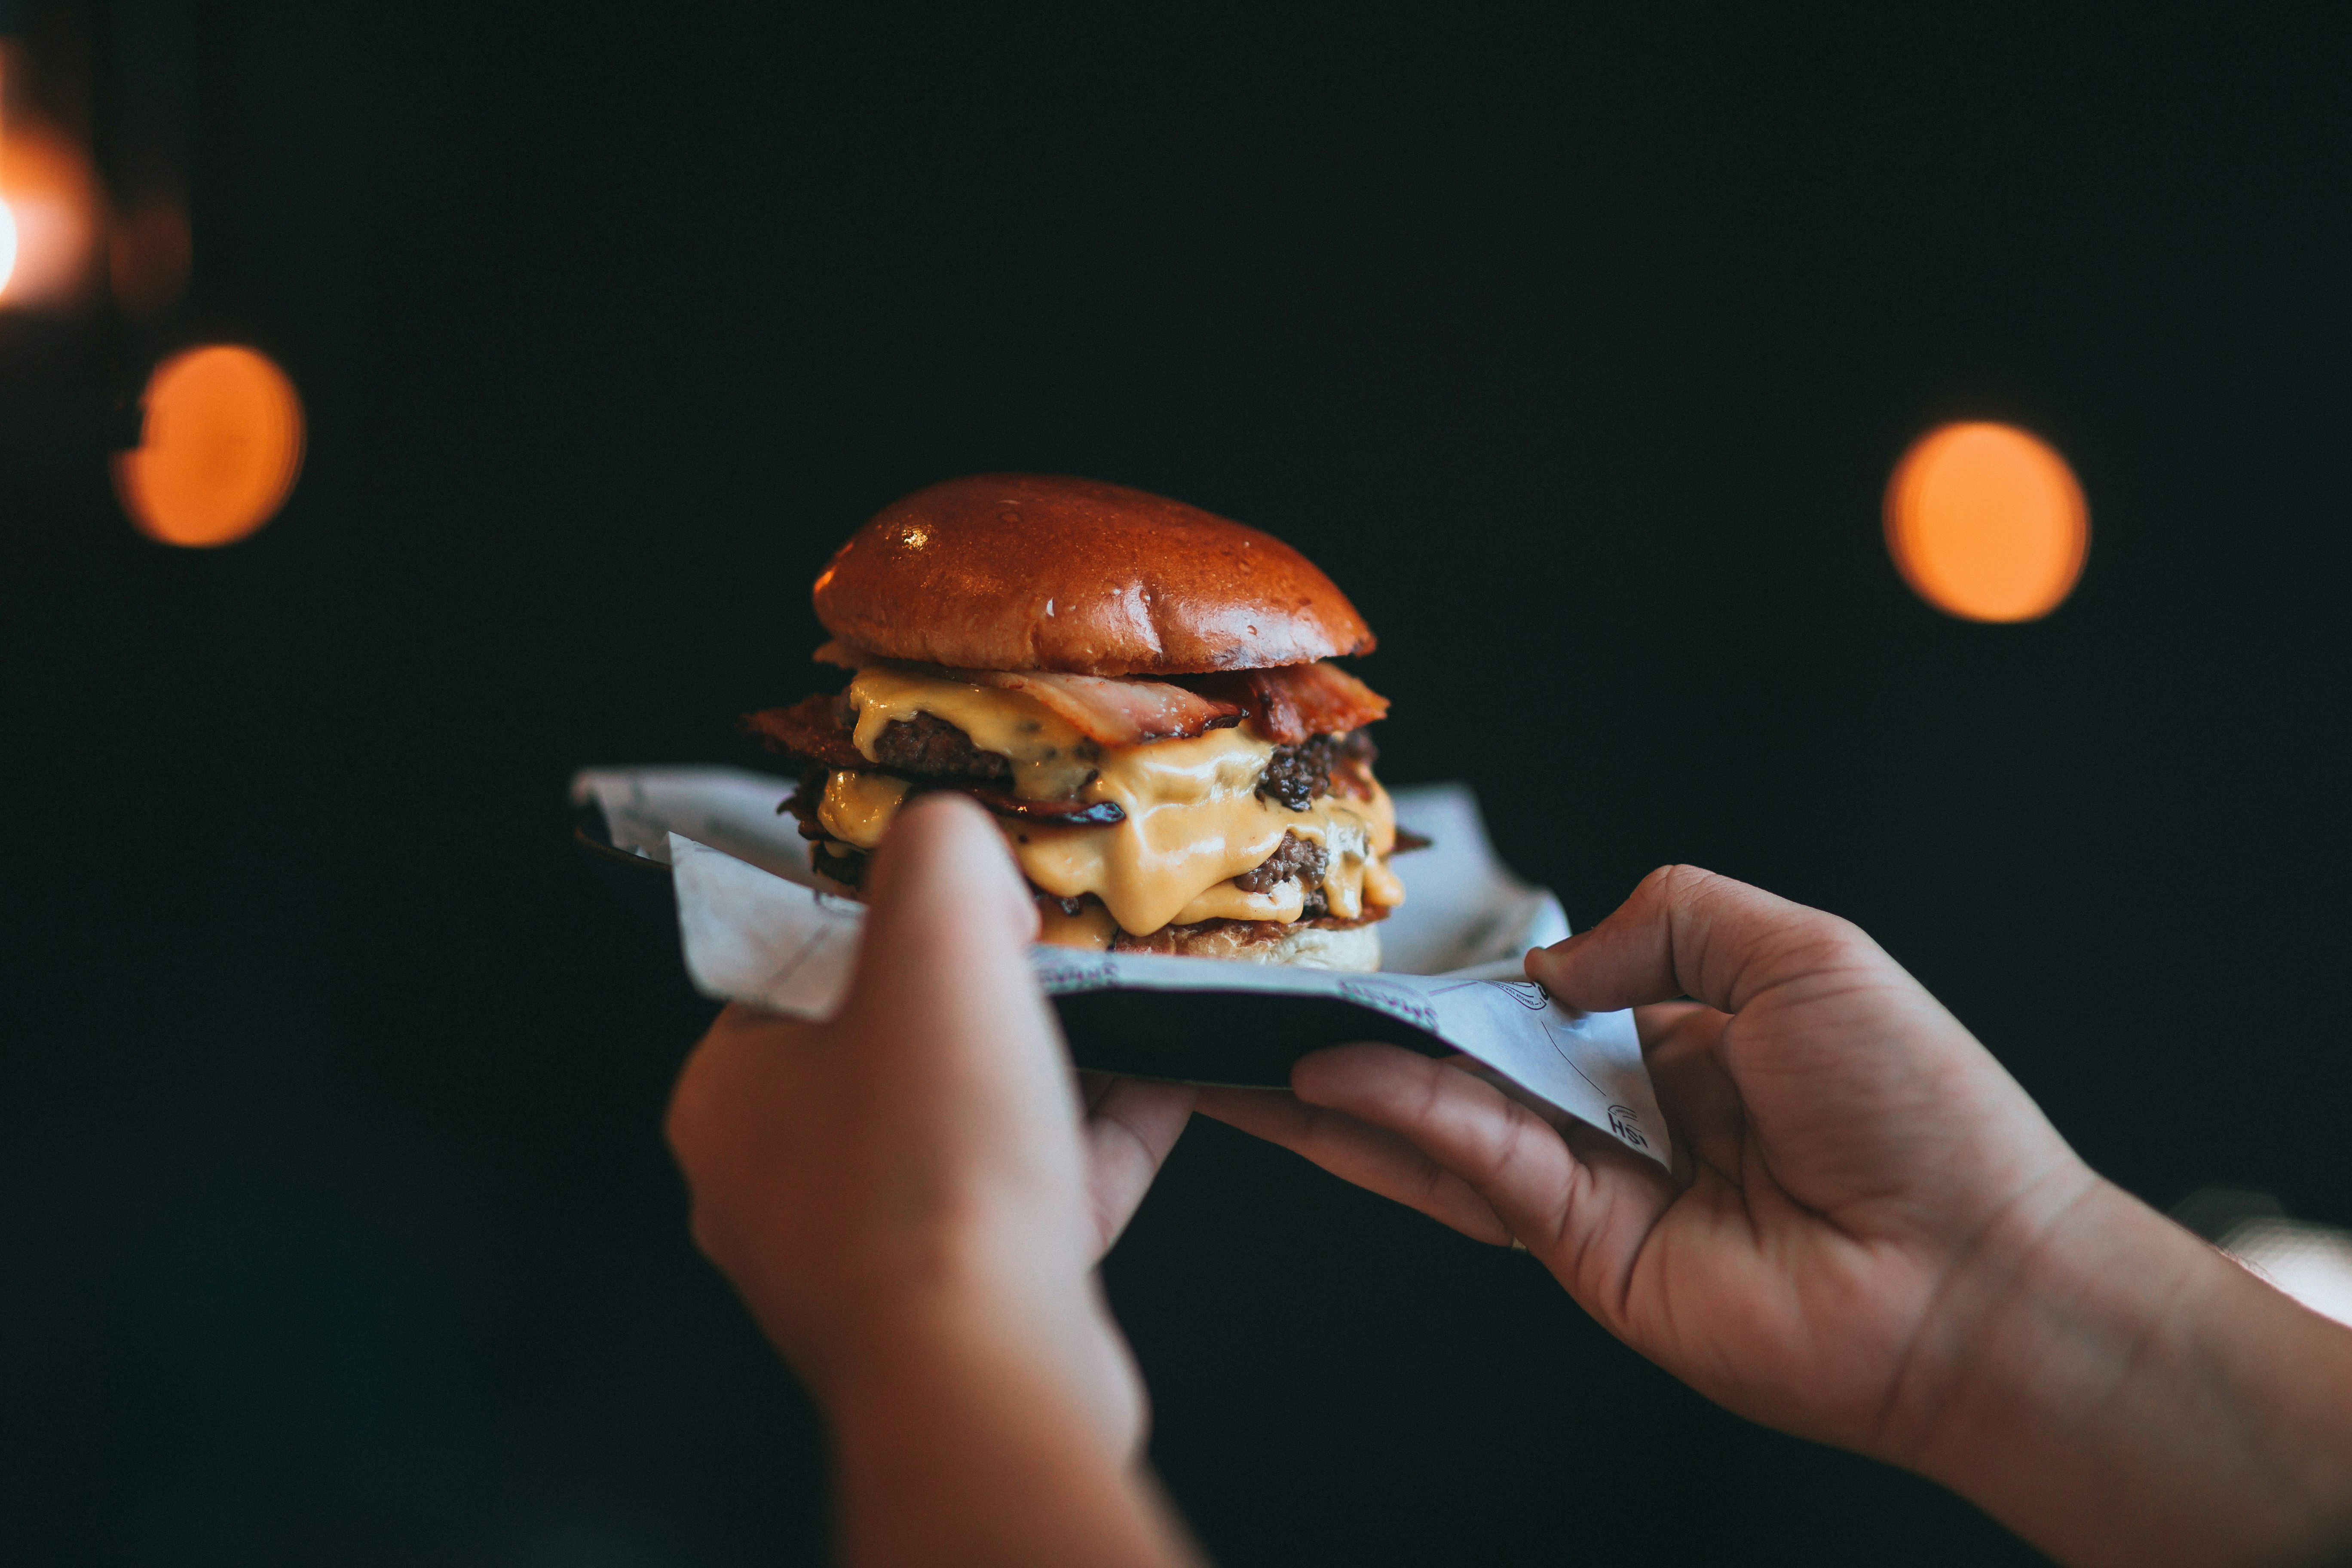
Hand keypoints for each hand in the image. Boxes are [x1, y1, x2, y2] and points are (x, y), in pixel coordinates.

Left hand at [665, 794, 1193, 1457]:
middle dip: (995, 999)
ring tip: (1132, 1008)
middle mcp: (777, 1184)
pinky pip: (1029, 1200)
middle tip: (1069, 954)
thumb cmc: (935, 1164)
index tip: (984, 904)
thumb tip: (960, 850)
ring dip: (1058, 1068)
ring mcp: (864, 1259)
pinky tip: (1165, 1084)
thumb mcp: (936, 937)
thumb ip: (939, 848)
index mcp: (729, 1096)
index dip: (904, 923)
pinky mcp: (954, 1310)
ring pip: (972, 1128)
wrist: (985, 1372)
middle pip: (900, 1047)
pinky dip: (1092, 1144)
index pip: (807, 970)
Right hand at [1198, 865, 2351, 1566]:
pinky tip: (1334, 1080)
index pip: (1537, 998)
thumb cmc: (1925, 1113)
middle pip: (1465, 1065)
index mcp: (1683, 1039)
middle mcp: (1627, 1115)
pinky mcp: (1584, 1252)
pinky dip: (1401, 1120)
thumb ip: (1666, 923)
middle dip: (1363, 1034)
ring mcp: (1598, 1189)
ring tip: (1240, 1048)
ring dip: (1338, 1087)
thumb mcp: (1802, 950)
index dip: (1456, 974)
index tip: (1370, 946)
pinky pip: (1476, 1168)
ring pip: (1441, 1125)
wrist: (1979, 1276)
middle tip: (1263, 1000)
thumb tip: (1547, 960)